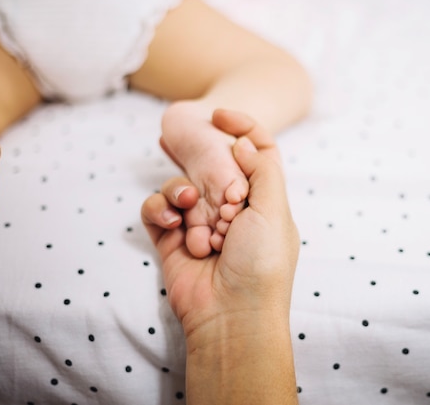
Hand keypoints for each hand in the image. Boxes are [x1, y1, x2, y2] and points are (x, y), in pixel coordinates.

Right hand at [142, 109, 298, 338]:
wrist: (231, 315)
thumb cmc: (261, 263)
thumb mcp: (274, 211)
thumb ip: (261, 169)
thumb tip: (242, 142)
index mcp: (262, 199)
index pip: (254, 152)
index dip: (241, 127)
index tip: (219, 113)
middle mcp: (230, 208)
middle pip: (209, 164)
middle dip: (196, 153)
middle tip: (177, 136)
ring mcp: (198, 222)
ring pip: (179, 183)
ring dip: (180, 190)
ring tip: (187, 209)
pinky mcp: (171, 238)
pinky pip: (155, 208)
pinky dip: (158, 207)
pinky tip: (170, 220)